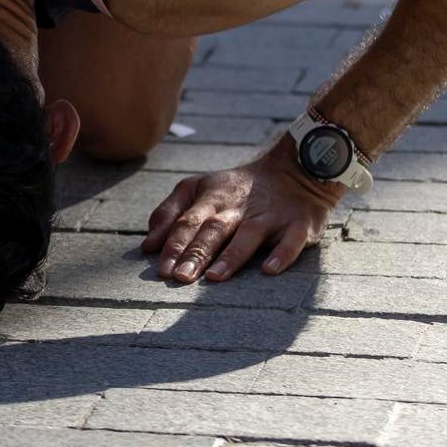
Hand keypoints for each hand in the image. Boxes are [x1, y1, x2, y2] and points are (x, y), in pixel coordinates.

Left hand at [142, 136, 343, 283]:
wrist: (294, 169)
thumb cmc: (237, 189)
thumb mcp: (199, 189)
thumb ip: (170, 213)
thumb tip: (148, 245)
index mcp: (212, 198)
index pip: (188, 221)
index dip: (174, 244)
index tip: (161, 269)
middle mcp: (239, 207)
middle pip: (214, 229)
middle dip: (196, 252)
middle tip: (180, 278)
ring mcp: (270, 216)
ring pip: (249, 235)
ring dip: (232, 255)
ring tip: (215, 277)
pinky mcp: (299, 224)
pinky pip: (292, 240)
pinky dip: (282, 254)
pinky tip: (269, 270)